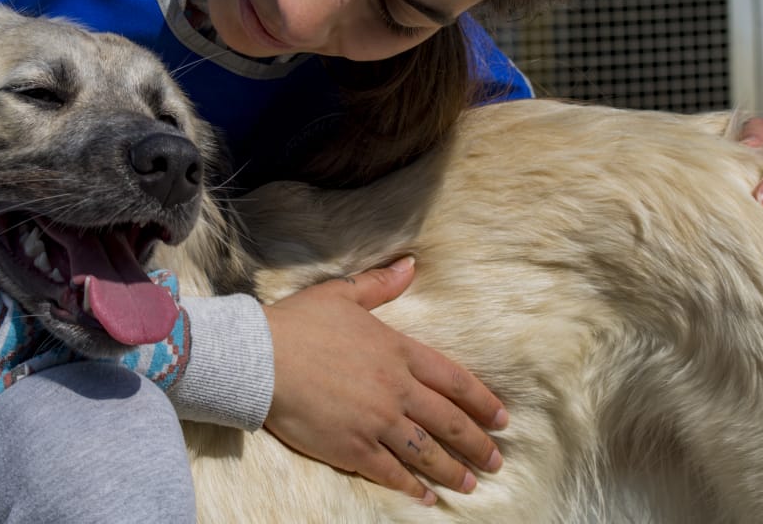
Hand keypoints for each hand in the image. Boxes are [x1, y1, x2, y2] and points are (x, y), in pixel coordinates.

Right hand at [262, 256, 506, 504]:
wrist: (260, 358)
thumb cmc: (298, 322)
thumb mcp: (342, 293)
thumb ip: (381, 284)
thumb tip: (410, 264)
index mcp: (398, 351)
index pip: (455, 381)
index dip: (483, 403)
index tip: (502, 418)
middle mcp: (396, 389)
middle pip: (449, 422)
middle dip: (477, 444)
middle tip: (496, 461)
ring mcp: (377, 421)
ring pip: (427, 452)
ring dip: (452, 471)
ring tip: (470, 484)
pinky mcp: (353, 448)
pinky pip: (392, 473)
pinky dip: (412, 488)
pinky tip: (425, 498)